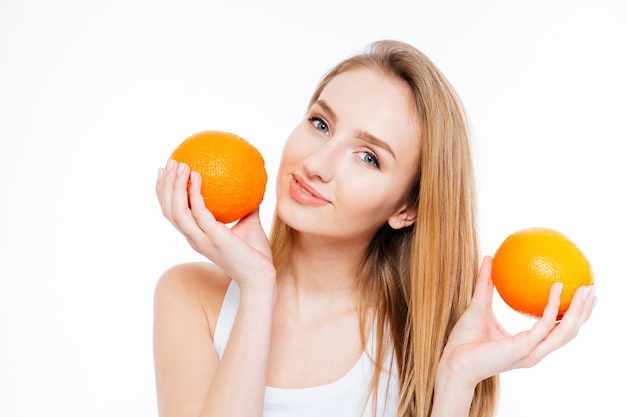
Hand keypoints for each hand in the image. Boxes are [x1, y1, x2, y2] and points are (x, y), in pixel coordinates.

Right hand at [156, 160, 274, 288]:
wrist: (261, 276)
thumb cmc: (255, 253)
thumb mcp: (249, 223)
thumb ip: (245, 205)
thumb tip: (250, 183)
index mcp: (196, 237)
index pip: (172, 214)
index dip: (164, 194)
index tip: (165, 173)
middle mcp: (194, 239)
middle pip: (169, 211)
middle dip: (165, 186)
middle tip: (169, 164)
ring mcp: (202, 240)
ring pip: (177, 212)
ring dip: (175, 187)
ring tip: (181, 166)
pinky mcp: (215, 238)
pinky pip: (199, 212)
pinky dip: (194, 193)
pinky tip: (197, 177)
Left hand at [438, 256, 595, 387]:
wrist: (454, 360)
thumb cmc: (464, 339)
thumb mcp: (479, 305)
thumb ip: (486, 283)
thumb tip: (489, 258)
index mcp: (528, 344)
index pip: (558, 330)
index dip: (572, 313)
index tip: (581, 295)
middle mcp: (535, 350)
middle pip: (569, 331)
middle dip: (584, 311)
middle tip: (592, 289)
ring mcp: (532, 351)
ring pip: (565, 331)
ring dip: (578, 310)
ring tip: (585, 289)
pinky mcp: (524, 348)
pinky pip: (544, 325)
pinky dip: (552, 307)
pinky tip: (556, 288)